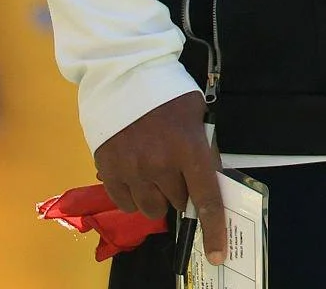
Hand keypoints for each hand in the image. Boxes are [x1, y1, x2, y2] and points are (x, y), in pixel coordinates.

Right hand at [95, 91, 226, 267]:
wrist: (124, 73)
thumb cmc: (167, 93)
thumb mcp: (197, 115)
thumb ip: (203, 149)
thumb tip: (210, 180)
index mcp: (189, 148)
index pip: (206, 197)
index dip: (213, 228)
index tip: (216, 252)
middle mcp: (161, 164)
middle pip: (178, 202)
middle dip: (183, 193)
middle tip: (178, 172)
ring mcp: (132, 169)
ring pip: (151, 208)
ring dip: (158, 198)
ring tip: (156, 175)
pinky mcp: (109, 169)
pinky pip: (125, 202)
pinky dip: (133, 195)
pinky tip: (135, 175)